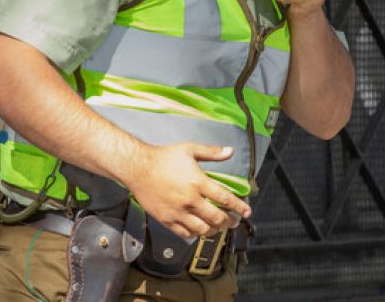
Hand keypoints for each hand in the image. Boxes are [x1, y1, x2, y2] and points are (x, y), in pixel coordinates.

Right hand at [119, 142, 250, 238]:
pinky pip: (185, 233)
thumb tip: (230, 151)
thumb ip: (212, 153)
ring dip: (214, 230)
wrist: (137, 167)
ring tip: (218, 227)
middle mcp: (190, 200)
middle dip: (230, 222)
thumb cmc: (162, 158)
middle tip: (234, 221)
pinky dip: (195, 234)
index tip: (246, 211)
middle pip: (217, 218)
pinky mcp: (166, 219)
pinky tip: (199, 229)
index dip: (239, 207)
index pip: (225, 199)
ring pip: (202, 230)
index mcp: (198, 182)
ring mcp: (178, 212)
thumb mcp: (189, 149)